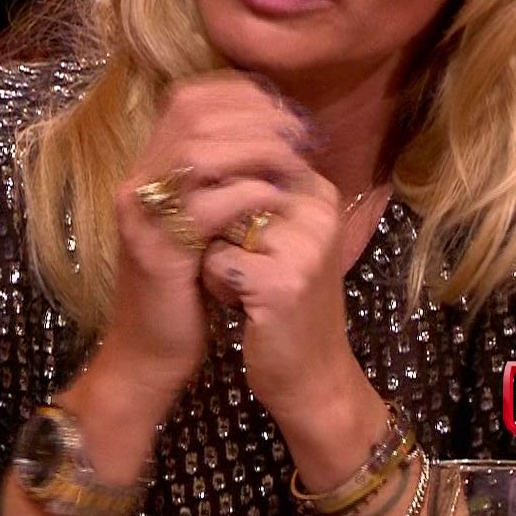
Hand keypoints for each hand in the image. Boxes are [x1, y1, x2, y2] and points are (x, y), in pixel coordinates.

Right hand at [102, 71, 315, 398]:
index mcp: (147, 167)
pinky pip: (208, 206)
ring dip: (257, 149)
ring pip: (199, 152)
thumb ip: (221, 179)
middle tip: (298, 132)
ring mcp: (143, 215)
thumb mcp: (200, 220)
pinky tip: (275, 200)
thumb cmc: (186, 285)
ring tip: (292, 161)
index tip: (282, 108)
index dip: (238, 93)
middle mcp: (137, 182)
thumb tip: (275, 135)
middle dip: (254, 115)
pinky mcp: (158, 251)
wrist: (149, 352)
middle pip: (192, 113)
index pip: (187, 97)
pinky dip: (249, 194)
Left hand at [192, 116, 358, 432]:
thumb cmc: (282, 300)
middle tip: (242, 264)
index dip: (218, 191)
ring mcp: (304, 245)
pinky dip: (216, 285)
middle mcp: (317, 209)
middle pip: (227, 187)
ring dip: (213, 254)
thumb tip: (198, 141)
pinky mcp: (284, 282)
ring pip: (216, 223)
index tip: (238, 233)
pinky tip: (242, 306)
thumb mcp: (278, 235)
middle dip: (215, 226)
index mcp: (317, 191)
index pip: (246, 155)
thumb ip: (253, 189)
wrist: (312, 375)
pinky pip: (215, 262)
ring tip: (243, 283)